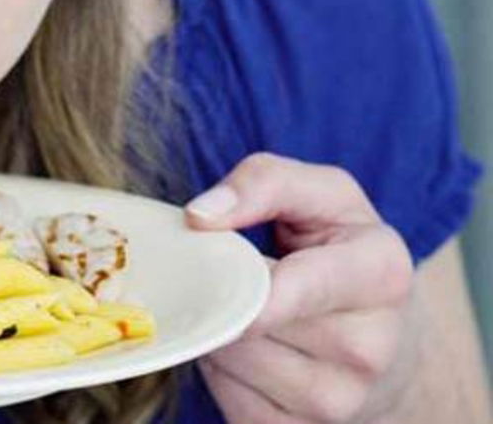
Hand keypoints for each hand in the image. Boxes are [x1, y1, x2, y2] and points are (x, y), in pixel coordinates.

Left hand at [186, 153, 414, 423]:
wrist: (384, 328)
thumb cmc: (339, 245)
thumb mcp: (318, 192)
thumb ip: (261, 183)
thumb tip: (200, 218)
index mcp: (383, 272)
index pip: (293, 284)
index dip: (238, 272)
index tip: (206, 245)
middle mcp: (374, 346)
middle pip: (250, 322)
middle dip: (224, 293)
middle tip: (231, 275)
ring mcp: (345, 401)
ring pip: (233, 362)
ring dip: (217, 332)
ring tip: (245, 310)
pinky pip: (232, 403)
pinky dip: (222, 374)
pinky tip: (248, 350)